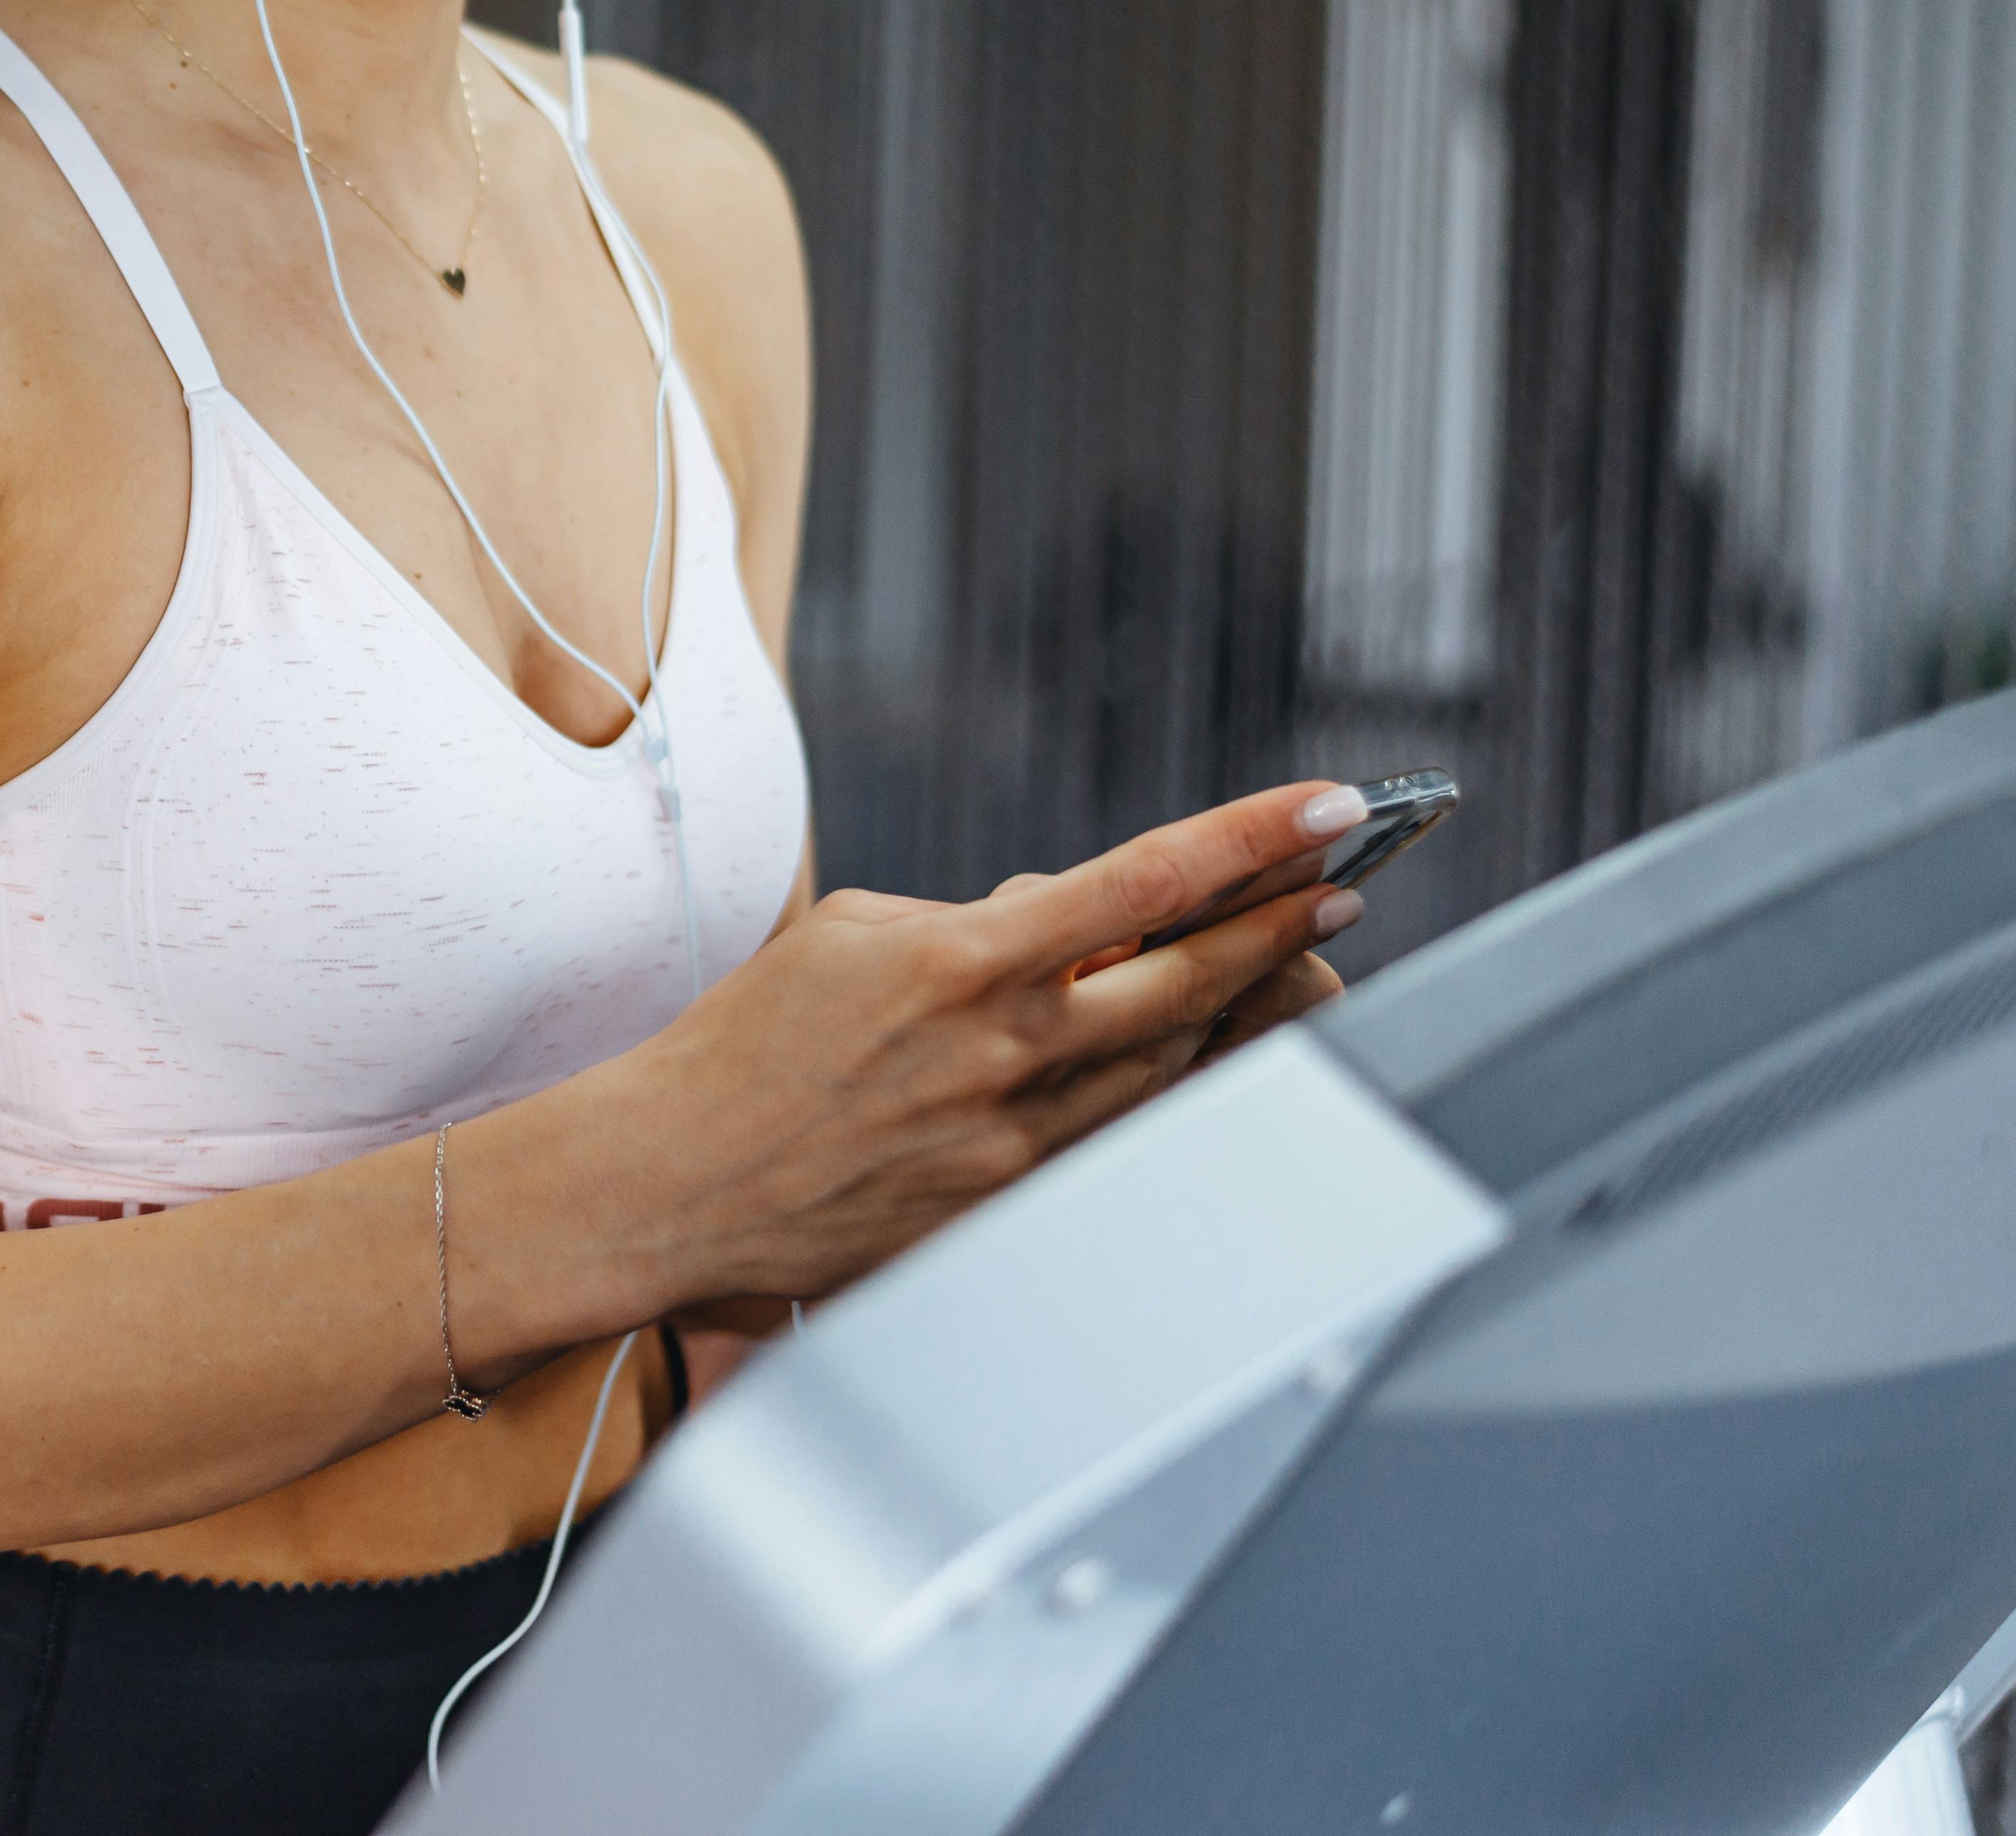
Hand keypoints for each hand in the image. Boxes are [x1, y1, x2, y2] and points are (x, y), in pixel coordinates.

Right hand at [608, 783, 1368, 1311]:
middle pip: (1194, 980)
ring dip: (1239, 1010)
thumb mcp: (854, 932)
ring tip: (1287, 966)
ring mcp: (1017, 1138)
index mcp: (966, 960)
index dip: (1252, 841)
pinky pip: (1117, 1137)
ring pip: (1172, 1064)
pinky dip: (1162, 1088)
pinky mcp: (1007, 1204)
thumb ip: (974, 923)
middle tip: (1339, 892)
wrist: (676, 1177)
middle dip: (1281, 928)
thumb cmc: (747, 1044)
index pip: (1147, 881)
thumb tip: (1063, 927)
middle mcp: (1009, 1050)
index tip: (1327, 810)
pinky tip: (1187, 1057)